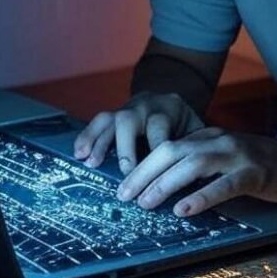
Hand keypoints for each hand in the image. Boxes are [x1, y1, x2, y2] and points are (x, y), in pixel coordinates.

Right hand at [73, 92, 204, 174]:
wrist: (173, 98)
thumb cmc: (185, 124)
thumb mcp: (197, 132)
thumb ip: (194, 149)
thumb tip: (196, 179)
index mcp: (169, 110)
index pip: (160, 131)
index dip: (155, 154)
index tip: (153, 178)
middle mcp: (146, 106)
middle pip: (129, 122)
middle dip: (124, 149)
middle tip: (124, 174)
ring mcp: (128, 108)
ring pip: (110, 119)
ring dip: (99, 142)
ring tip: (90, 163)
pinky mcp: (115, 113)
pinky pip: (98, 121)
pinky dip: (87, 136)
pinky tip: (79, 152)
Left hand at [115, 127, 276, 215]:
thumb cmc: (262, 166)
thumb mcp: (226, 159)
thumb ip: (201, 166)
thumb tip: (165, 187)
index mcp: (210, 136)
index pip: (167, 145)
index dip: (142, 164)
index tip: (123, 185)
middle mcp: (220, 140)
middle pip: (172, 150)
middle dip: (144, 172)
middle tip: (124, 195)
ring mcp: (238, 155)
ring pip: (193, 164)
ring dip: (165, 183)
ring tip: (146, 202)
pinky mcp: (256, 173)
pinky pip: (225, 184)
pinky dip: (202, 196)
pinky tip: (184, 210)